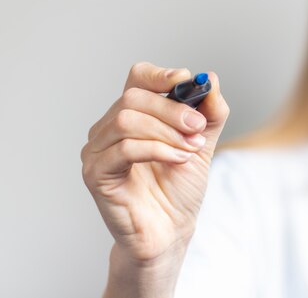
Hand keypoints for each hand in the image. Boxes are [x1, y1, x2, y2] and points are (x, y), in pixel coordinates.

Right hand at [81, 61, 230, 263]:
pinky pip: (124, 149)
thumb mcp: (201, 146)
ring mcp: (97, 150)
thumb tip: (212, 80)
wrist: (170, 233)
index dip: (158, 75)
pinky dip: (156, 150)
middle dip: (171, 109)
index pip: (136, 78)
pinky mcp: (95, 173)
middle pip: (133, 97)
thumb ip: (209, 115)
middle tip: (197, 126)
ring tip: (189, 150)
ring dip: (166, 132)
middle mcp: (108, 128)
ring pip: (127, 120)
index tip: (185, 79)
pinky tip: (178, 160)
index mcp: (131, 115)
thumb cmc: (178, 190)